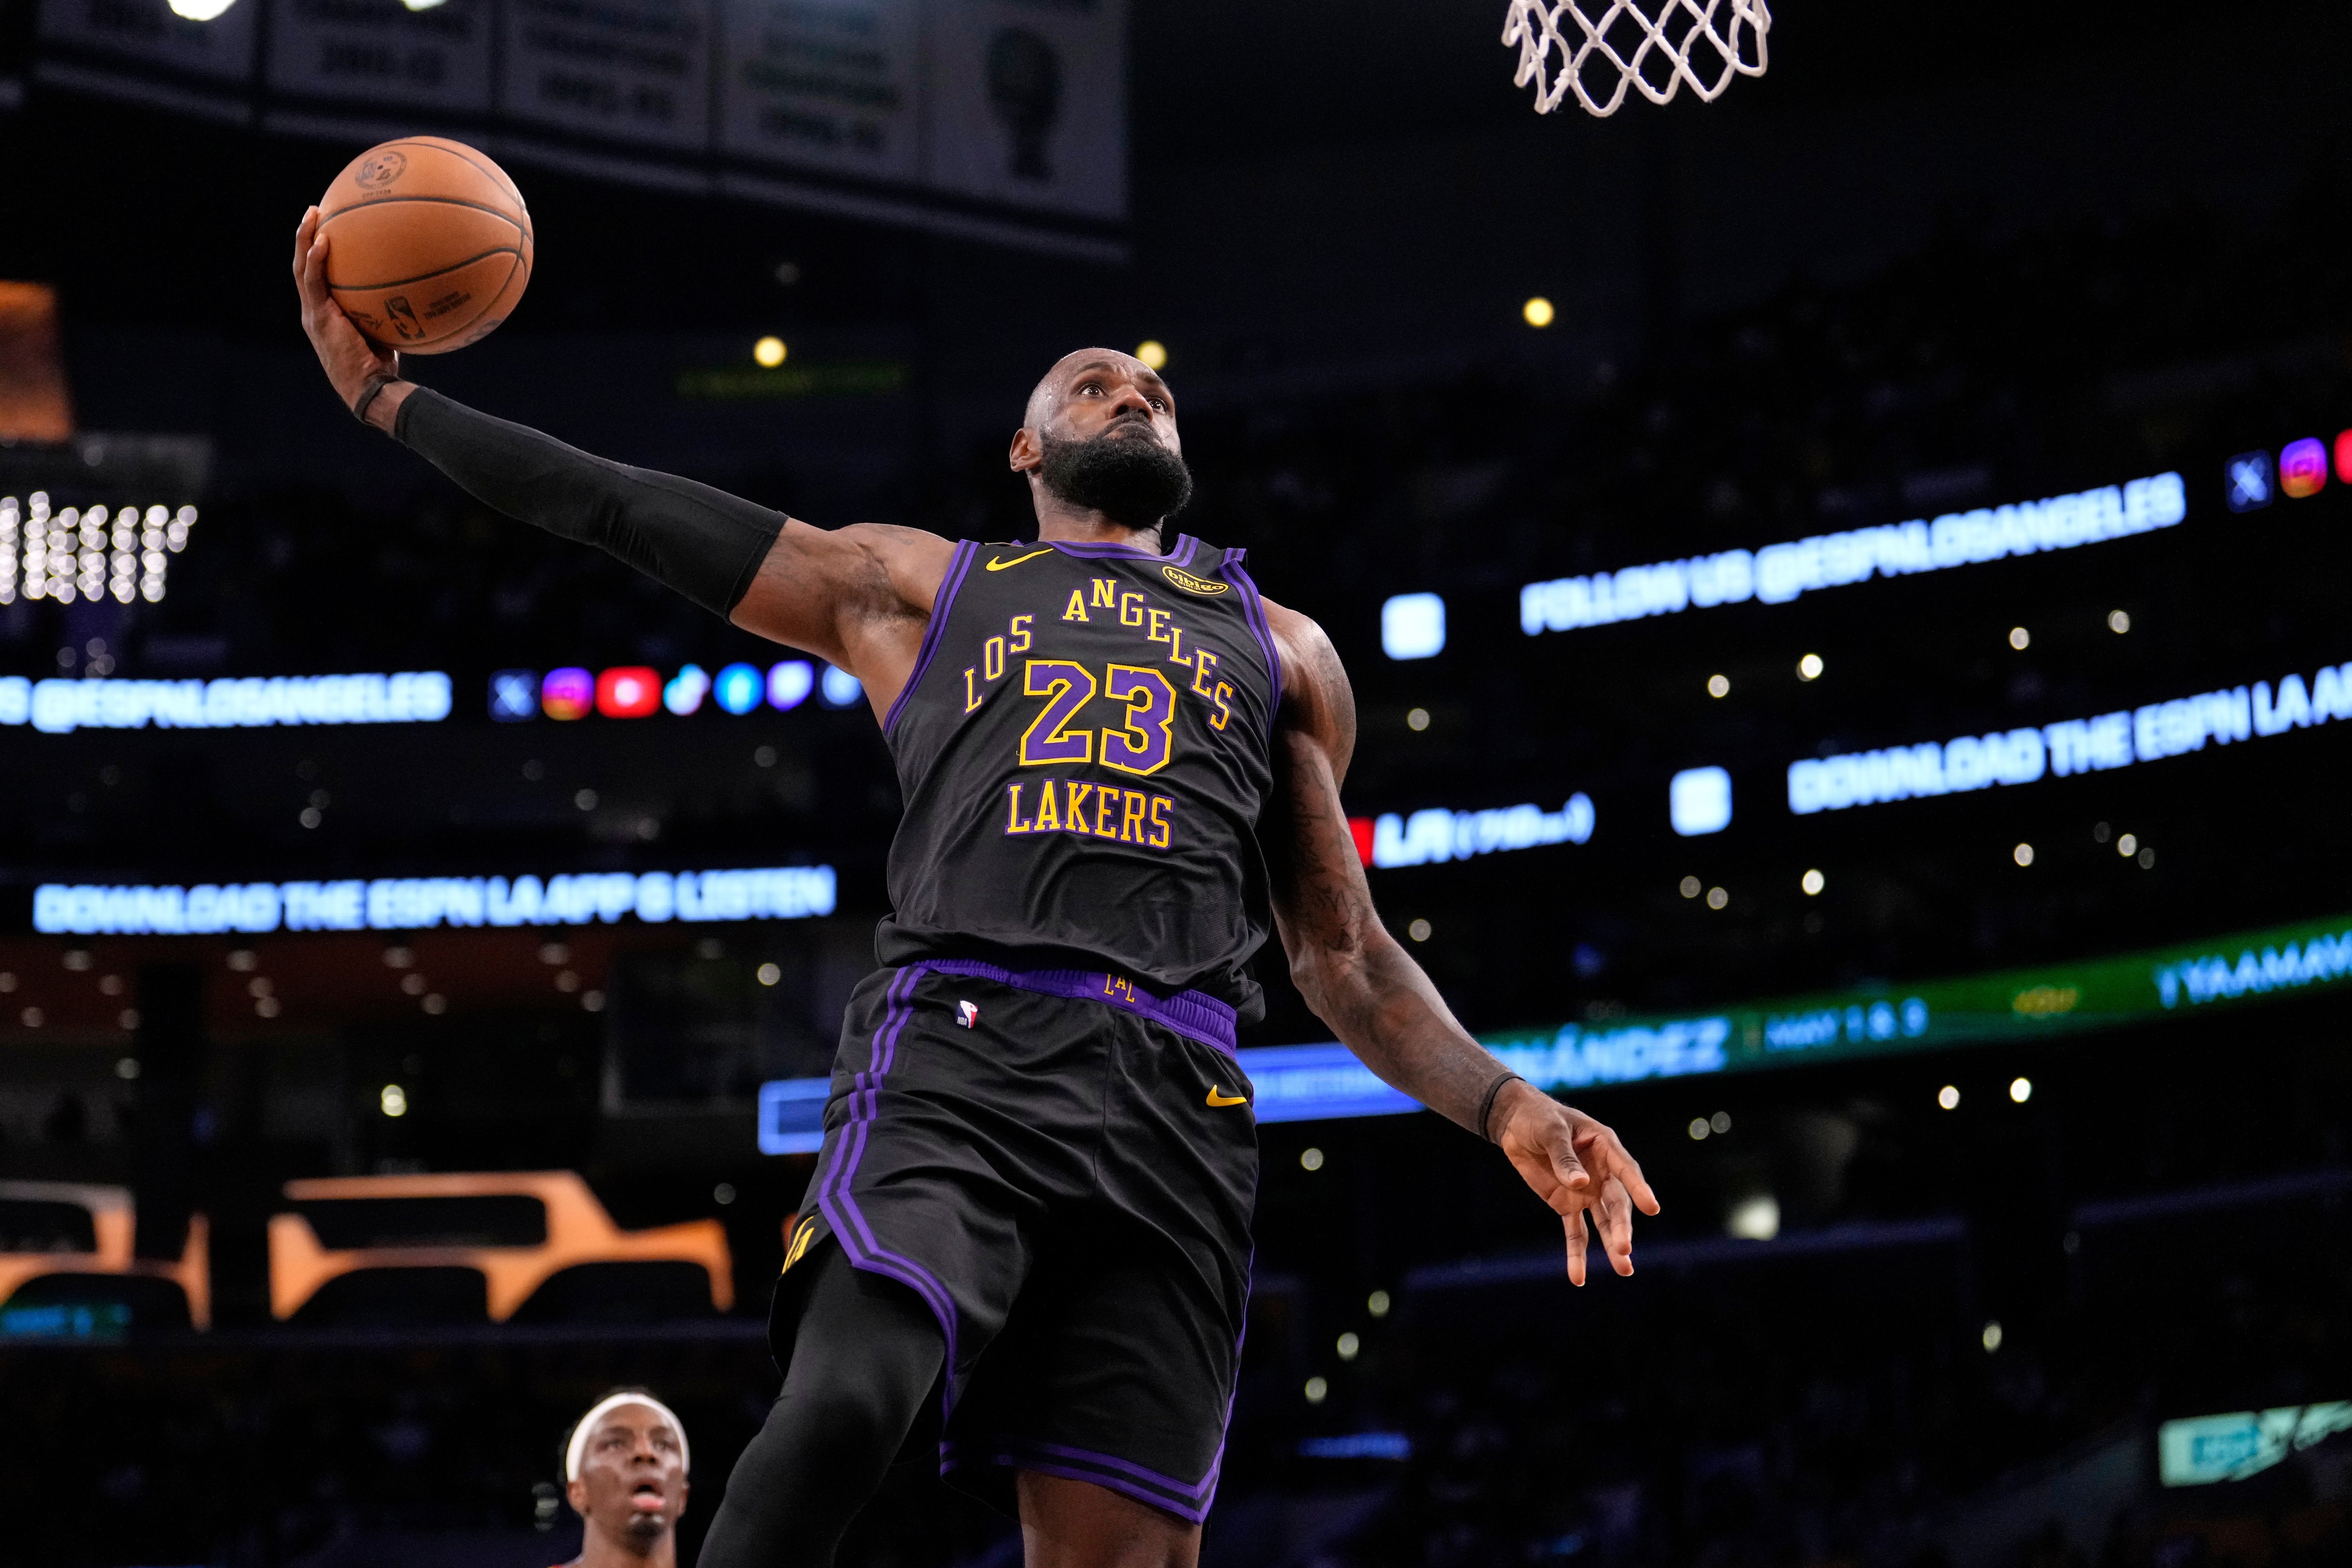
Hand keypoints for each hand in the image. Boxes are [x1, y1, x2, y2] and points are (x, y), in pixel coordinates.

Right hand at [291, 206, 407, 430]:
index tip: (328, 226)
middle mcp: (315, 310)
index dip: (317, 252)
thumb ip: (387, 309)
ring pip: (301, 268)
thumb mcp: (384, 330)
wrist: (371, 389)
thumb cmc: (383, 366)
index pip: (317, 276)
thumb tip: (416, 288)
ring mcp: (313, 314)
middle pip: (304, 265)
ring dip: (304, 239)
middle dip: (306, 236)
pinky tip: (323, 240)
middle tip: (315, 210)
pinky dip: (315, 260)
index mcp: (326, 312)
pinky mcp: (318, 318)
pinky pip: (313, 282)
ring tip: (312, 214)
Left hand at [1491, 1080, 1659, 1285]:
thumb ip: (1564, 1157)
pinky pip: (1575, 1233)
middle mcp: (1602, 1173)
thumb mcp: (1550, 1131)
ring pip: (1603, 1223)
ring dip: (1611, 1245)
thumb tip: (1579, 1183)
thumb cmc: (1539, 1119)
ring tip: (1624, 1270)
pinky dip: (1576, 1254)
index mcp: (1604, 1147)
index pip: (1626, 1170)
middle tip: (1625, 1249)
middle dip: (1621, 1227)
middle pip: (1616, 1203)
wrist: (1515, 1124)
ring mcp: (1586, 1192)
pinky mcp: (1567, 1205)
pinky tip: (1578, 1277)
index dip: (1639, 1189)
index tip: (1652, 1208)